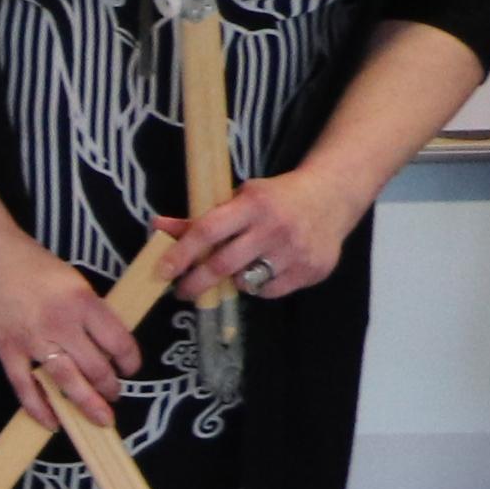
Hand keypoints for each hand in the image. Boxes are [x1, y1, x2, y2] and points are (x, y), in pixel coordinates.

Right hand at [0, 232, 143, 421]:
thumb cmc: (28, 263)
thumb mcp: (72, 280)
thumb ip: (88, 310)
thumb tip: (102, 340)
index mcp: (83, 302)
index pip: (118, 342)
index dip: (130, 362)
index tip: (131, 369)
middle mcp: (62, 324)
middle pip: (96, 367)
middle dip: (110, 388)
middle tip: (114, 394)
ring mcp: (32, 340)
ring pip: (67, 382)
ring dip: (86, 403)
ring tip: (99, 416)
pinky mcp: (7, 350)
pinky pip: (26, 388)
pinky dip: (40, 409)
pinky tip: (52, 422)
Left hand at [168, 158, 364, 303]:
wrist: (332, 197)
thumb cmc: (276, 199)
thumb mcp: (240, 198)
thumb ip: (200, 217)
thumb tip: (157, 226)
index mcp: (254, 204)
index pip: (209, 231)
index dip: (182, 253)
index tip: (162, 271)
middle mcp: (275, 228)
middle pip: (223, 265)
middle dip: (195, 283)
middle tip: (182, 291)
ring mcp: (296, 251)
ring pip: (246, 282)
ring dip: (232, 281)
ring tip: (237, 269)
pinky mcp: (312, 269)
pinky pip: (269, 291)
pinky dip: (259, 286)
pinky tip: (266, 269)